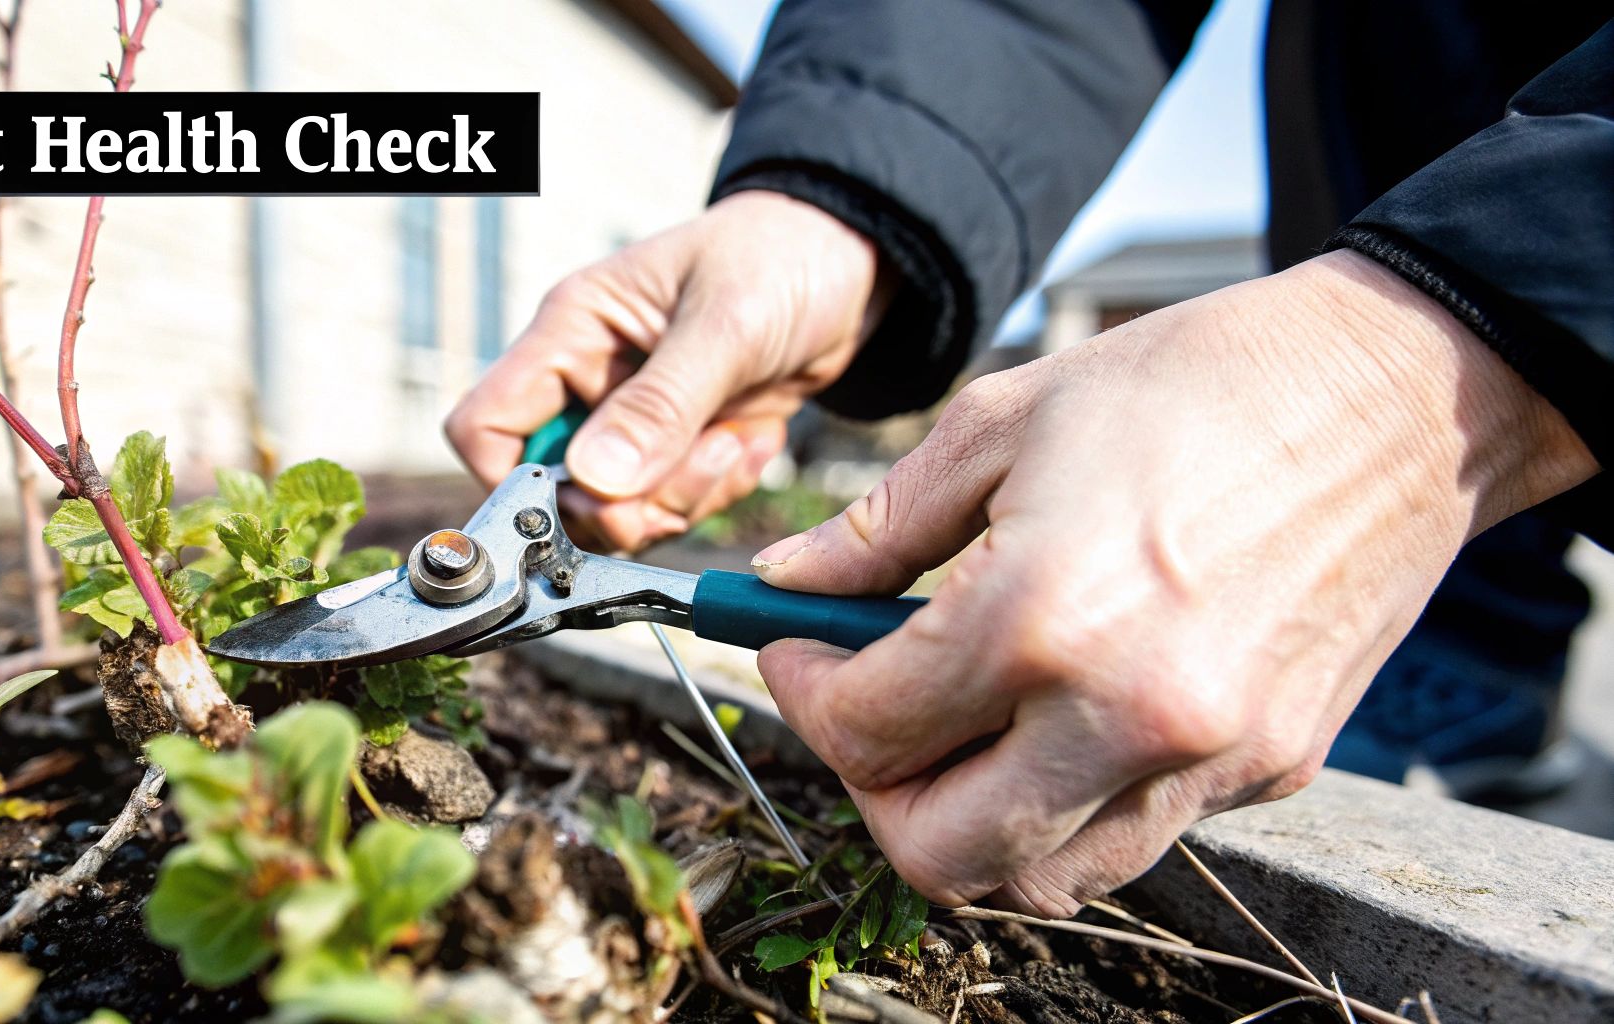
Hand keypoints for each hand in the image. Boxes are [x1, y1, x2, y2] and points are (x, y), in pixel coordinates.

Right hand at [445, 190, 888, 549]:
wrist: (855, 260)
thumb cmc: (783, 255)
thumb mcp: (727, 325)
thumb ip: (660, 405)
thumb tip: (593, 481)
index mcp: (572, 332)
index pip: (486, 427)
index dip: (521, 484)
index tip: (596, 498)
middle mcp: (589, 382)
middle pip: (559, 492)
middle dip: (631, 501)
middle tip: (702, 461)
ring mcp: (634, 420)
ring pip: (620, 511)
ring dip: (684, 496)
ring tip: (737, 439)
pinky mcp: (679, 447)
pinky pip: (674, 506)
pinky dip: (719, 490)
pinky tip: (754, 438)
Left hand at [753, 250, 1596, 913]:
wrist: (1398, 393)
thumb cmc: (1195, 381)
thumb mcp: (1003, 420)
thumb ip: (876, 528)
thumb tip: (786, 585)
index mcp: (1040, 617)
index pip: (867, 731)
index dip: (801, 694)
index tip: (795, 652)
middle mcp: (1125, 716)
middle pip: (937, 852)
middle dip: (869, 791)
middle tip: (863, 715)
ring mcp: (1210, 760)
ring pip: (1038, 876)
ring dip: (968, 818)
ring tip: (957, 723)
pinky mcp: (1273, 772)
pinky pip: (1133, 836)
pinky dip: (1068, 803)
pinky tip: (1059, 714)